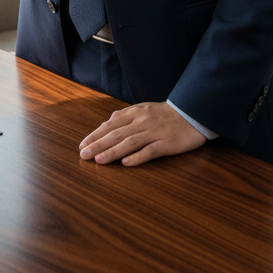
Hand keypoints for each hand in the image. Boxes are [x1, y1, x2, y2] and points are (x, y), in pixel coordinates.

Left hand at [79, 101, 205, 166]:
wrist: (191, 114)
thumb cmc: (163, 114)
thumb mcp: (142, 109)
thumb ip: (124, 116)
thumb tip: (106, 124)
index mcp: (134, 113)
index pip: (110, 125)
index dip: (95, 135)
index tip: (82, 145)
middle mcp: (141, 122)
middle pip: (116, 134)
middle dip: (98, 145)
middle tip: (84, 155)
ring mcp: (154, 132)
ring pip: (129, 143)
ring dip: (112, 152)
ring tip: (99, 160)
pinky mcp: (166, 143)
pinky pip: (150, 151)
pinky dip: (137, 157)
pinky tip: (125, 163)